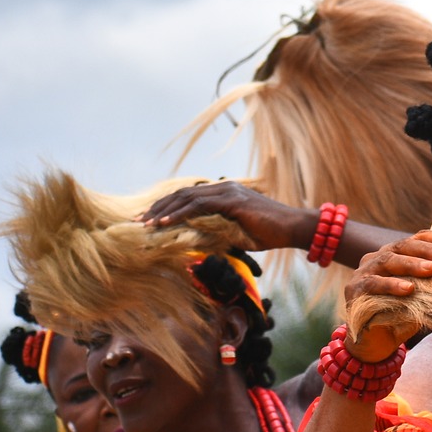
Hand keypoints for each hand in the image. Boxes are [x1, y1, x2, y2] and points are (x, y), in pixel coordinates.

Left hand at [141, 181, 313, 249]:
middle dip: (158, 208)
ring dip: (163, 211)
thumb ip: (216, 232)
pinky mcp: (232, 201)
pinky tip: (165, 224)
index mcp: (225, 193)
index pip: (189, 196)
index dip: (167, 207)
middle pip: (182, 194)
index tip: (149, 220)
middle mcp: (224, 188)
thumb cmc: (270, 233)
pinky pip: (198, 206)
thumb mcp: (237, 233)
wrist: (293, 228)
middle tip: (138, 221)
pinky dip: (179, 214)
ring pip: (186, 197)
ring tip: (146, 223)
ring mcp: (228, 192)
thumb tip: (194, 242)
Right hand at [342, 231, 431, 360]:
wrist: (376, 345)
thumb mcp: (424, 296)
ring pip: (388, 260)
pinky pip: (373, 284)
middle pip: (404, 245)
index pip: (419, 238)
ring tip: (431, 270)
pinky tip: (409, 288)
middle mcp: (379, 258)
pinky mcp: (354, 290)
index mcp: (397, 254)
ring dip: (412, 264)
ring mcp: (363, 272)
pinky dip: (392, 285)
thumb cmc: (404, 315)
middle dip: (428, 250)